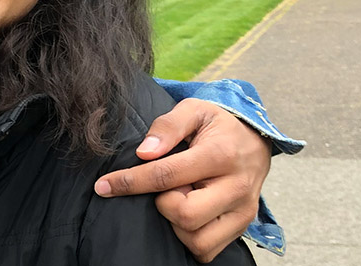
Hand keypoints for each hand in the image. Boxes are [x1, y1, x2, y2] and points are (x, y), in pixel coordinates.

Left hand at [94, 98, 270, 262]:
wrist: (256, 139)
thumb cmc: (217, 124)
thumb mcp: (193, 109)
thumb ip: (167, 126)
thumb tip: (143, 154)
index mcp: (220, 155)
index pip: (167, 176)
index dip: (130, 182)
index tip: (104, 186)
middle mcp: (236, 188)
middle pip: (184, 215)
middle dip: (162, 203)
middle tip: (166, 186)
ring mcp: (242, 211)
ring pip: (197, 240)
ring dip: (175, 223)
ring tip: (179, 197)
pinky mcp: (243, 226)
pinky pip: (208, 250)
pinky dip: (189, 237)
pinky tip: (188, 212)